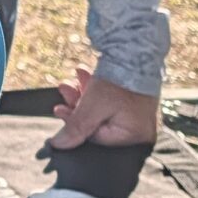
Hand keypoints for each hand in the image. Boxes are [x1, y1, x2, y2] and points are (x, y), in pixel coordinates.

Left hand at [47, 66, 161, 150]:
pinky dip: (94, 90)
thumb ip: (76, 128)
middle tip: (64, 89)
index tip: (58, 109)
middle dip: (77, 105)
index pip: (96, 138)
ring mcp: (137, 115)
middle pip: (98, 124)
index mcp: (134, 138)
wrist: (138, 52)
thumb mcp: (93, 107)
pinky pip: (109, 100)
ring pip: (101, 110)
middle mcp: (139, 130)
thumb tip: (58, 145)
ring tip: (71, 80)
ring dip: (83, 95)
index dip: (74, 124)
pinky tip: (83, 75)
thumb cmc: (120, 83)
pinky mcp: (133, 101)